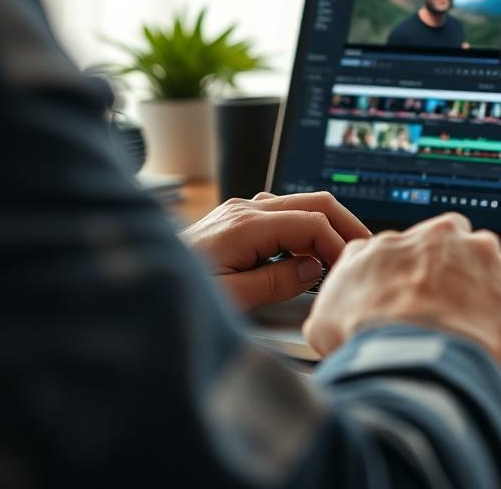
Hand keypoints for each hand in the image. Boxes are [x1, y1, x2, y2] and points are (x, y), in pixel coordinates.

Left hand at [180, 191, 370, 310]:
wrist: (134, 289)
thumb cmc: (175, 297)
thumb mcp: (232, 300)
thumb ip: (277, 282)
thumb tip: (312, 268)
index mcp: (245, 225)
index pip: (311, 221)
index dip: (338, 243)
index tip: (351, 268)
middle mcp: (243, 210)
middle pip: (312, 201)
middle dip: (344, 223)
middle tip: (366, 249)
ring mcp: (238, 211)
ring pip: (298, 203)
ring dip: (325, 223)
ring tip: (343, 250)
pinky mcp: (234, 221)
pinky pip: (281, 213)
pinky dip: (304, 225)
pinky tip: (309, 248)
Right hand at [303, 213, 500, 372]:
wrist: (407, 357)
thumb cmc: (368, 327)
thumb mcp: (337, 289)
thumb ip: (354, 270)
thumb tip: (354, 273)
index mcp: (428, 236)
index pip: (442, 239)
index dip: (436, 267)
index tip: (431, 289)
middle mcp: (470, 245)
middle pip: (481, 254)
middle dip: (473, 277)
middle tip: (457, 312)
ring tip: (487, 334)